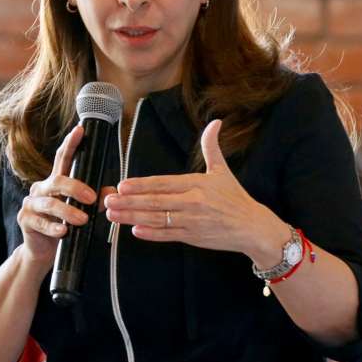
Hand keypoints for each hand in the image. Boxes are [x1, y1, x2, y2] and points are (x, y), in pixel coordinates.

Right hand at [16, 126, 115, 268]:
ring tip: (82, 220)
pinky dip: (53, 228)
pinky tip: (62, 232)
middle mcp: (41, 189)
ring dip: (67, 211)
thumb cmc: (63, 226)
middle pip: (58, 181)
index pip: (62, 159)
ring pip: (49, 203)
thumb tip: (111, 192)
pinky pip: (40, 222)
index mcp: (54, 182)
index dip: (70, 144)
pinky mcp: (25, 220)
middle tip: (91, 198)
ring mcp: (31, 204)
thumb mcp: (80, 211)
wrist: (42, 251)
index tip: (80, 130)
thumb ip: (95, 201)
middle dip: (76, 187)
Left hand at [104, 120, 283, 256]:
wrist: (252, 227)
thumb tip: (215, 123)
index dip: (141, 184)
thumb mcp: (223, 170)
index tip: (123, 184)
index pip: (163, 183)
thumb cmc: (236, 199)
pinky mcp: (193, 238)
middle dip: (129, 202)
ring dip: (133, 217)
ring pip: (157, 219)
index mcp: (196, 184)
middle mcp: (192, 203)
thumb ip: (211, 146)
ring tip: (113, 215)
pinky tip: (135, 231)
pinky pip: (168, 236)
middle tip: (108, 200)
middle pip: (155, 202)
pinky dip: (151, 234)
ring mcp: (192, 222)